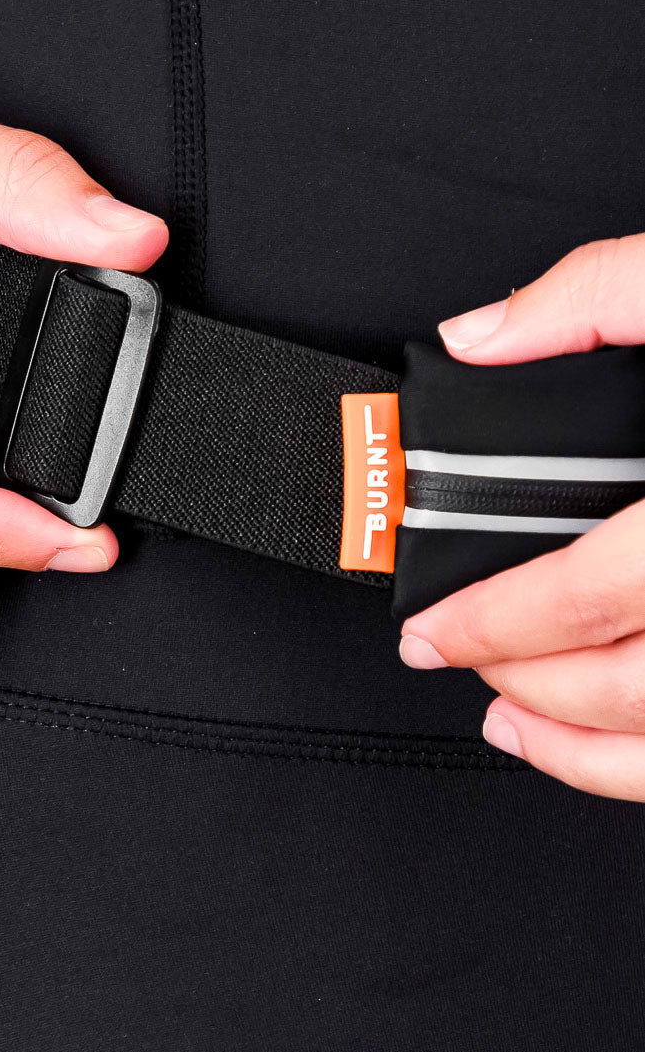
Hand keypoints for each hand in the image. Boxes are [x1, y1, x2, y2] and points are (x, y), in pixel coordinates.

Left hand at [398, 233, 644, 799]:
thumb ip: (593, 299)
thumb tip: (479, 337)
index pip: (583, 595)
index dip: (489, 624)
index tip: (428, 632)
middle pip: (623, 683)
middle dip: (519, 681)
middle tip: (459, 660)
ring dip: (581, 752)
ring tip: (513, 725)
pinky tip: (611, 748)